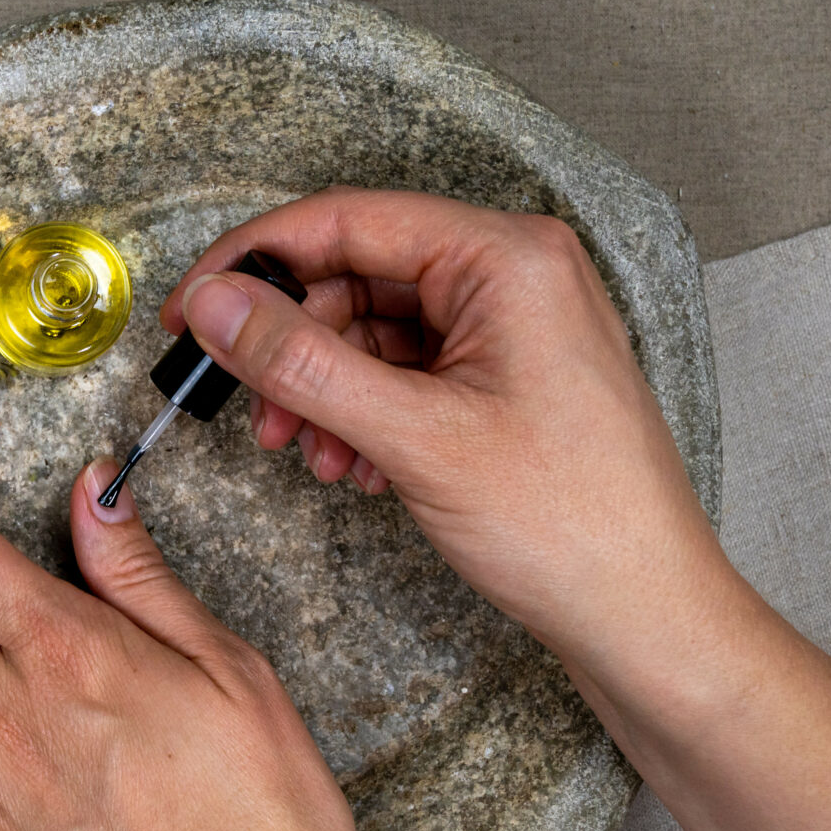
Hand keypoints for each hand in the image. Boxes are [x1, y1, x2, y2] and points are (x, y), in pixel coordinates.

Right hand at [160, 187, 728, 683]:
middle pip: (358, 275)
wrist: (642, 610)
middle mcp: (514, 274)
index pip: (347, 220)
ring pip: (376, 330)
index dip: (253, 262)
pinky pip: (408, 370)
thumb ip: (301, 362)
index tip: (188, 309)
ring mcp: (514, 326)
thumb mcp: (413, 436)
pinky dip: (364, 412)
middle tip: (246, 404)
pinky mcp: (507, 376)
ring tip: (309, 452)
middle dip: (293, 344)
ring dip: (324, 388)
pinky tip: (355, 464)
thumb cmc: (567, 522)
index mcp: (506, 257)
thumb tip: (214, 305)